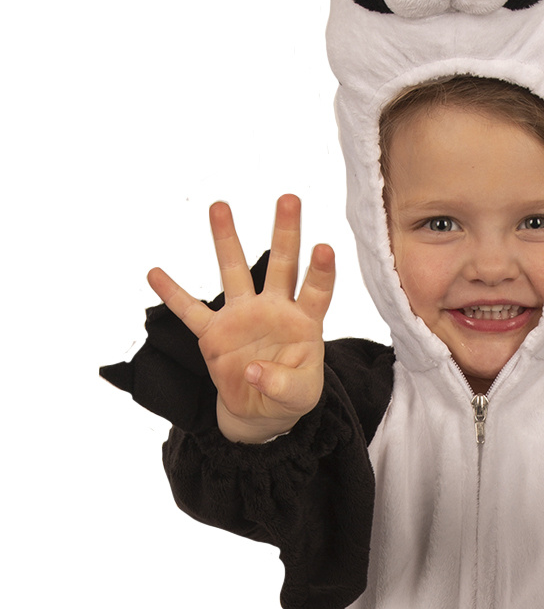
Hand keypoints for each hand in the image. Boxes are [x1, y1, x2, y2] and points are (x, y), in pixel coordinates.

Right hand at [147, 194, 334, 442]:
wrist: (260, 410)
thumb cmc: (290, 395)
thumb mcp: (299, 397)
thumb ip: (282, 384)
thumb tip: (252, 370)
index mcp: (303, 322)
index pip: (316, 291)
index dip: (320, 271)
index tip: (323, 248)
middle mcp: (273, 309)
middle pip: (281, 265)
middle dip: (285, 232)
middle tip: (289, 198)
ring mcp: (242, 316)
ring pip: (234, 272)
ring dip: (227, 240)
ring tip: (219, 206)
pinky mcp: (214, 333)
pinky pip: (190, 311)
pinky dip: (172, 295)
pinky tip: (155, 273)